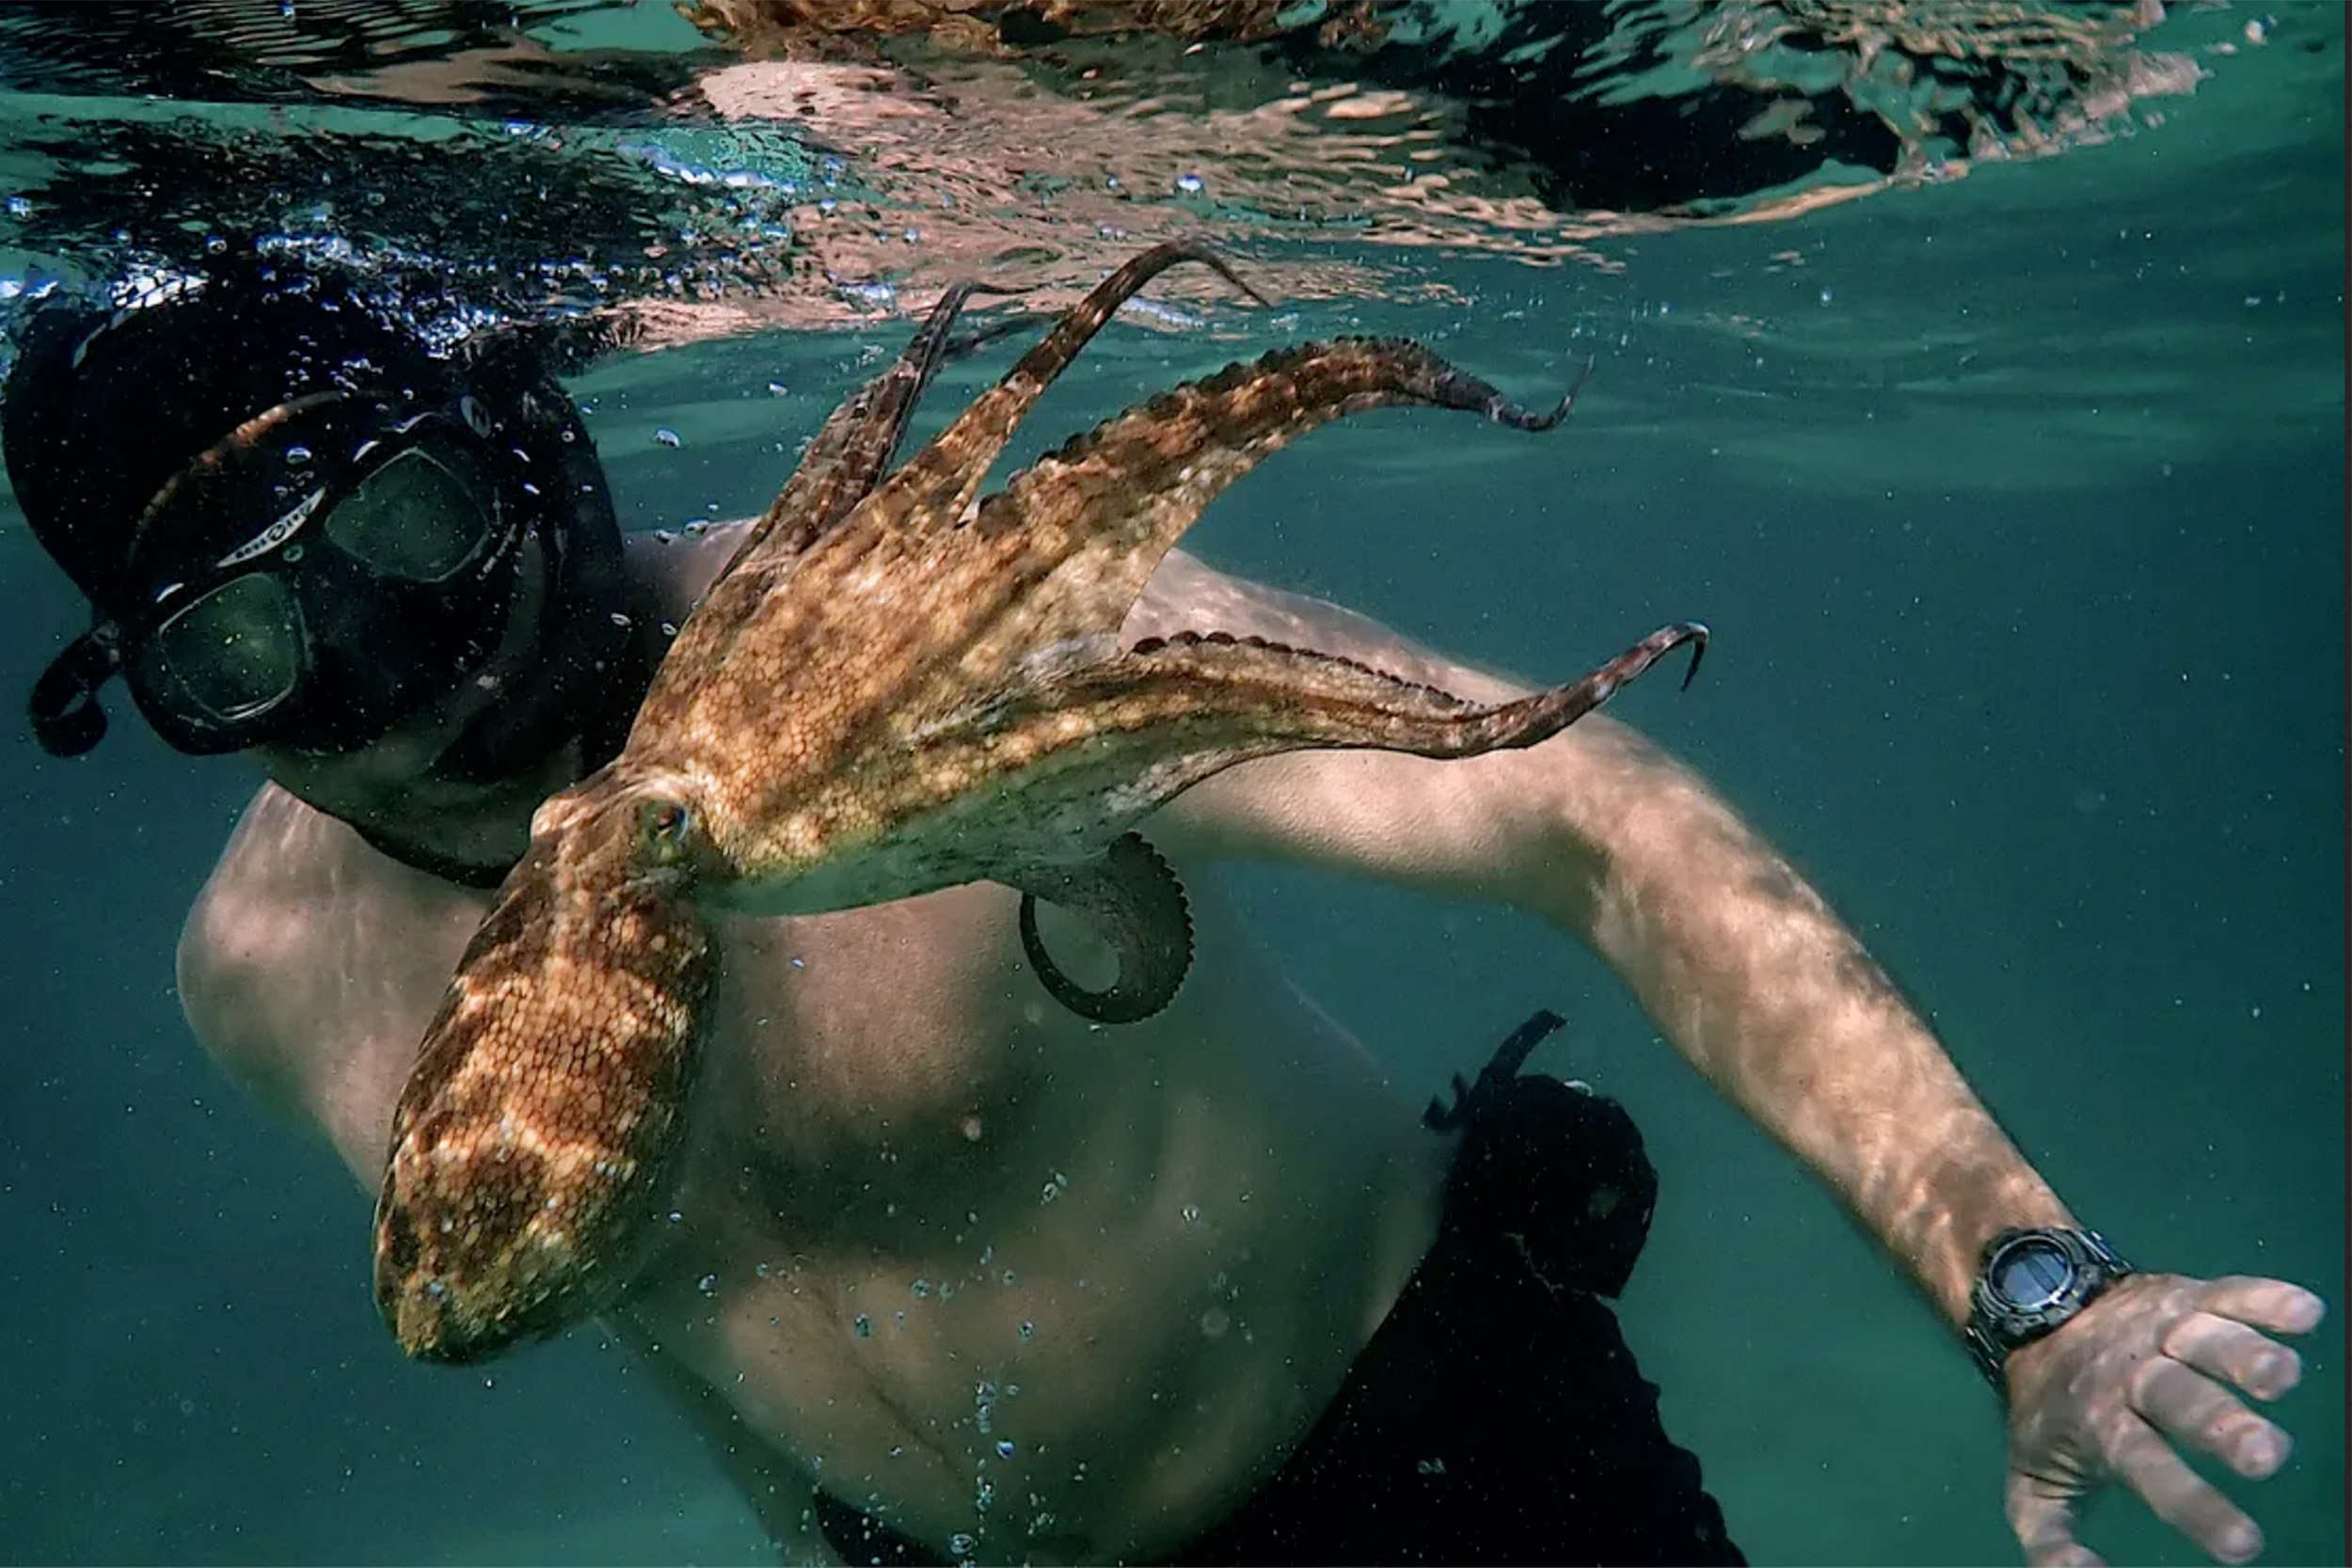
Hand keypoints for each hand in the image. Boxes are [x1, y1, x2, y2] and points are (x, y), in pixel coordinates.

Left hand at [2001, 1272, 2325, 1564]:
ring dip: (2245, 1355)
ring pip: (2204, 1341)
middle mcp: (2132, 1376)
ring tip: (2284, 1376)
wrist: (2031, 1311)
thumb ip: (2051, 1542)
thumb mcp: (2033, 1484)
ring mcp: (2159, 1331)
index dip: (2195, 1506)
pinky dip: (2263, 1298)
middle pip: (2181, 1399)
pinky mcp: (2182, 1296)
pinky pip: (2224, 1293)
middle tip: (2266, 1455)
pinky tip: (2304, 1311)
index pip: (2149, 1468)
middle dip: (2224, 1427)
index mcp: (2100, 1424)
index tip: (2245, 1546)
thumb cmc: (2051, 1414)